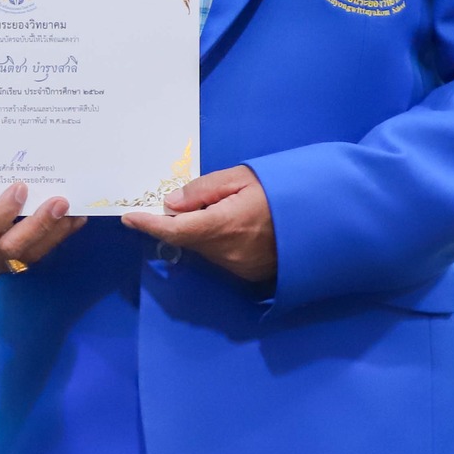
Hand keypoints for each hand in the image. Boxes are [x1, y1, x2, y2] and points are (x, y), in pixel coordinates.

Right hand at [0, 183, 87, 275]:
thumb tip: (8, 152)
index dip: (1, 212)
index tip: (20, 187)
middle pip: (9, 247)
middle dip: (38, 224)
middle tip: (59, 202)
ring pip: (28, 254)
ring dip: (55, 231)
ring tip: (73, 210)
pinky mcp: (13, 263)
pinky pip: (38, 253)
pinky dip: (58, 235)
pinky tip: (75, 219)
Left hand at [121, 166, 276, 282]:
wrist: (323, 221)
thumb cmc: (283, 192)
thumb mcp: (242, 178)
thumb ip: (203, 190)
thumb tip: (170, 203)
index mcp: (223, 225)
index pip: (174, 230)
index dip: (148, 225)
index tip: (130, 217)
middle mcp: (227, 252)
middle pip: (187, 239)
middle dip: (176, 222)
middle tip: (182, 202)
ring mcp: (238, 267)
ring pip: (203, 249)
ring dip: (199, 232)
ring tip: (220, 209)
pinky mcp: (248, 275)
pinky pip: (220, 257)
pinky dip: (217, 241)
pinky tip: (233, 226)